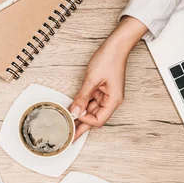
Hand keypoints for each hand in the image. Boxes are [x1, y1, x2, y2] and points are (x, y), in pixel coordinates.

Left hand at [70, 16, 147, 140]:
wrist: (116, 45)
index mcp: (113, 100)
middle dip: (81, 126)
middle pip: (94, 118)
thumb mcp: (92, 79)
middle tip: (69, 137)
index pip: (98, 120)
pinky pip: (90, 102)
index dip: (85, 122)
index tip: (73, 119)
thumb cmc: (109, 59)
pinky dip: (81, 106)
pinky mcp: (101, 90)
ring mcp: (106, 96)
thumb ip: (83, 97)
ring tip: (68, 125)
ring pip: (91, 111)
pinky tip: (73, 111)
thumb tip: (75, 112)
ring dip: (80, 116)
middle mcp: (111, 100)